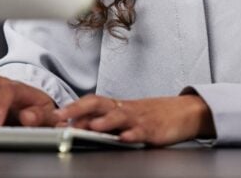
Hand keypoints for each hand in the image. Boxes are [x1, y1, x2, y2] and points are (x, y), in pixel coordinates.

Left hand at [53, 94, 214, 145]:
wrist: (184, 111)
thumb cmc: (153, 115)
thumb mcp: (128, 114)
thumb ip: (105, 118)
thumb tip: (78, 124)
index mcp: (118, 106)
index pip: (91, 102)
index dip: (73, 107)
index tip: (55, 115)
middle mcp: (125, 109)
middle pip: (98, 103)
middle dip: (78, 110)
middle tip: (62, 117)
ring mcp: (139, 118)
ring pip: (118, 116)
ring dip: (103, 121)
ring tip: (91, 127)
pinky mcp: (154, 129)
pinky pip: (141, 131)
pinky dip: (132, 134)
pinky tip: (125, 138)